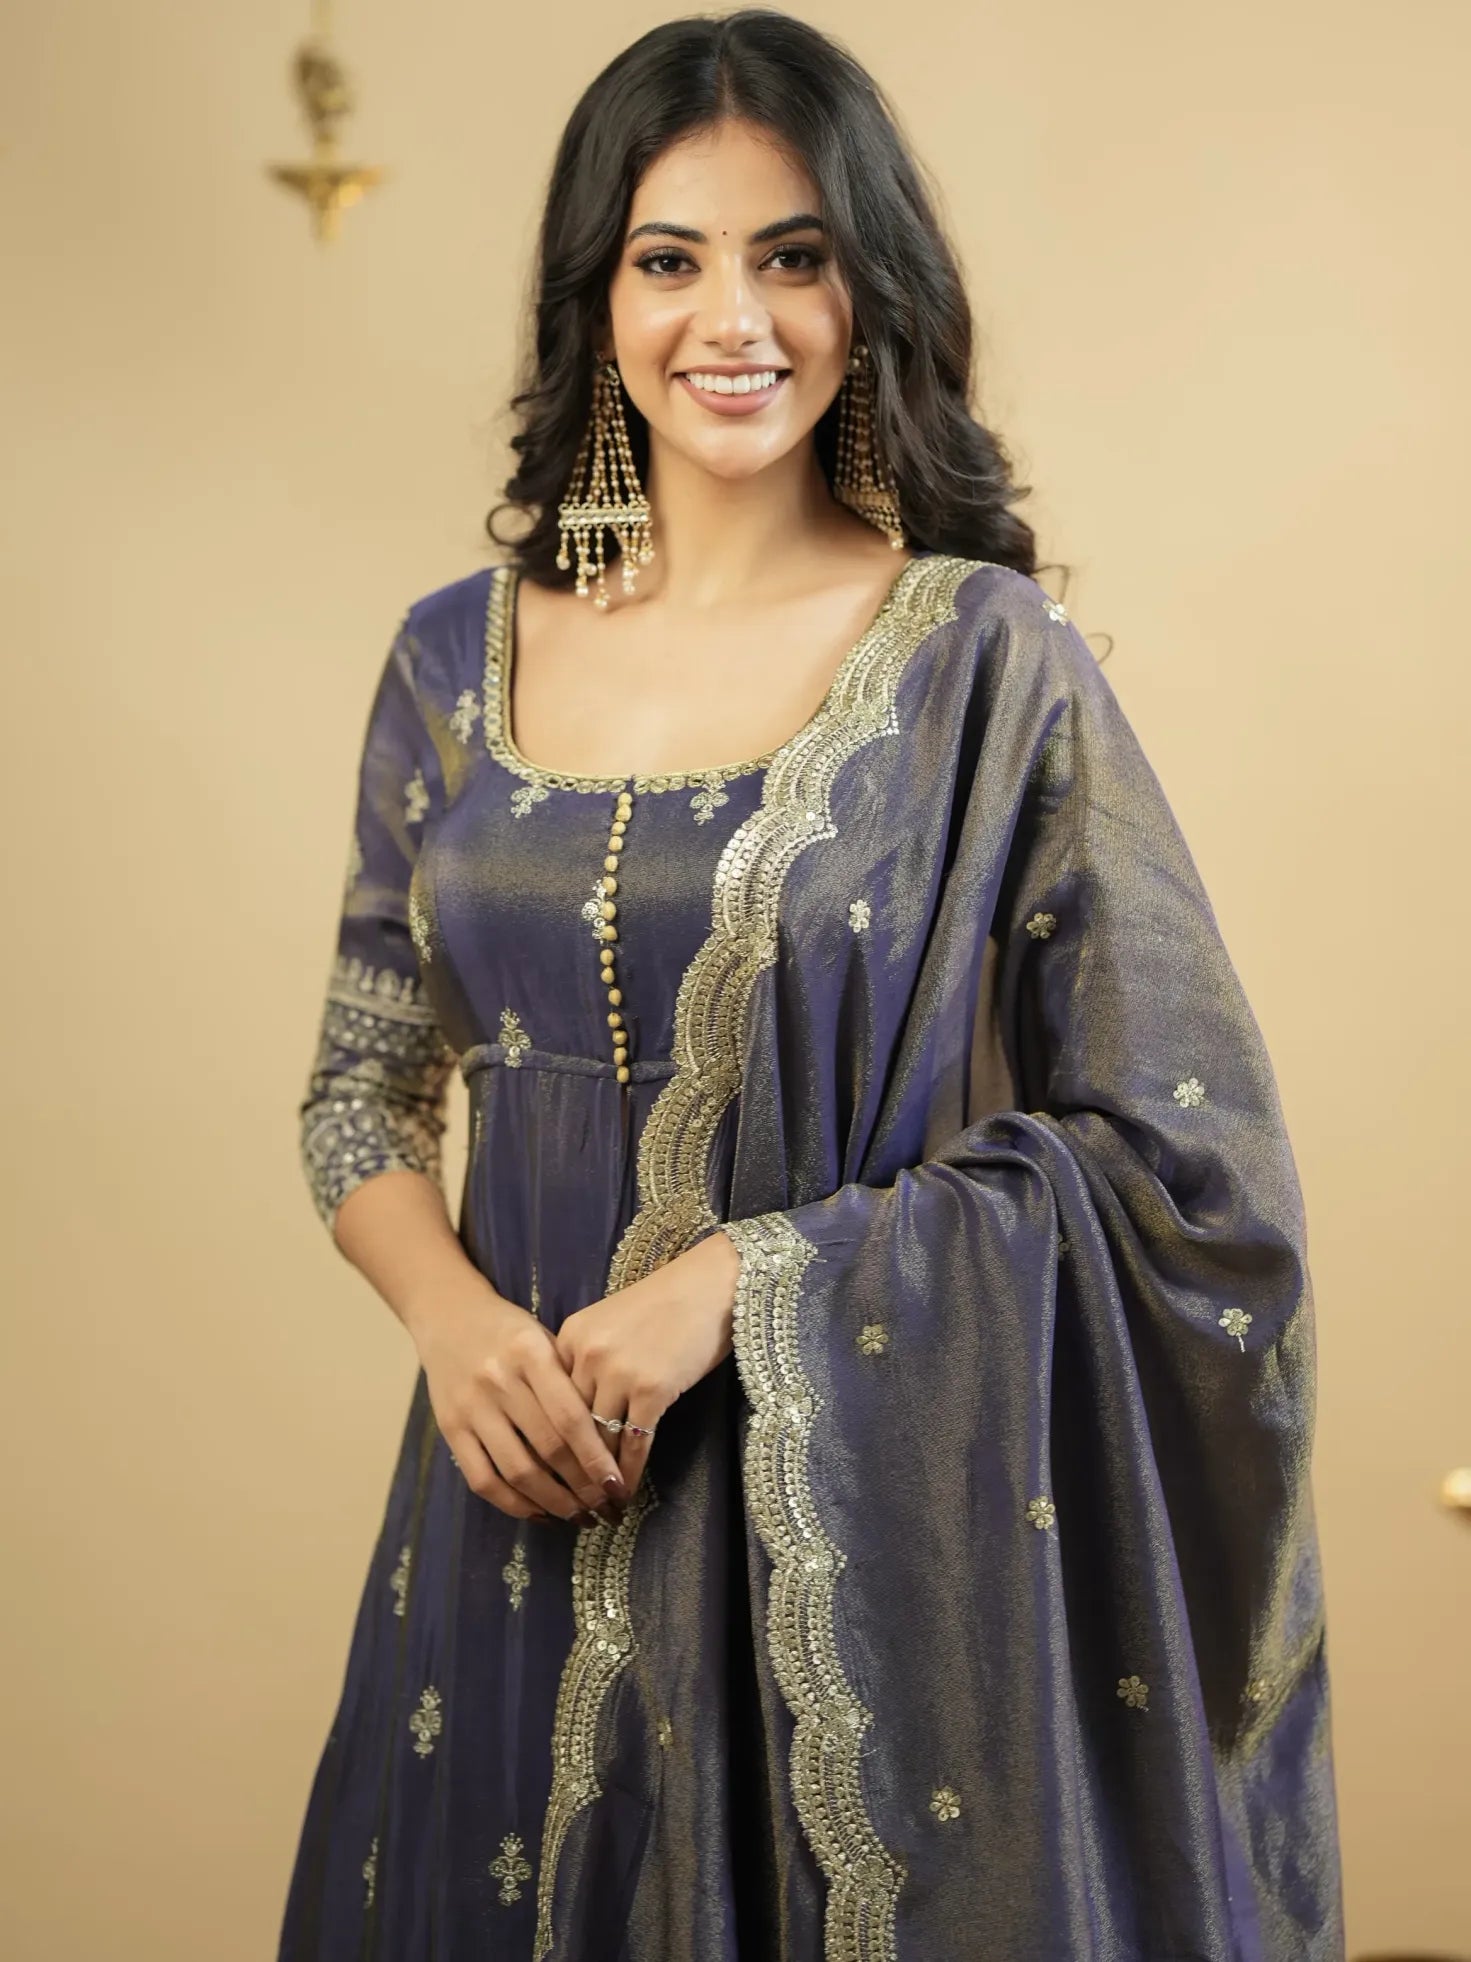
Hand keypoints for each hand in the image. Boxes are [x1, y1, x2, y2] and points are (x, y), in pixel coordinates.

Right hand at [405, 1270, 627, 1525]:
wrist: (448, 1315)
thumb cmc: (511, 1331)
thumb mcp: (545, 1339)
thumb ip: (570, 1383)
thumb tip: (611, 1442)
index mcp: (530, 1353)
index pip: (570, 1417)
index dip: (596, 1458)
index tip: (617, 1486)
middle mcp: (498, 1380)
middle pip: (548, 1448)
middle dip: (582, 1486)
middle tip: (606, 1508)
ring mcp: (471, 1407)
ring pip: (517, 1470)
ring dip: (553, 1502)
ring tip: (579, 1517)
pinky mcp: (449, 1428)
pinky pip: (482, 1479)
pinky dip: (513, 1504)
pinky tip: (540, 1513)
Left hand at [553, 1228, 740, 1496]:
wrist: (710, 1285)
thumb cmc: (663, 1306)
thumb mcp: (609, 1327)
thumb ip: (585, 1364)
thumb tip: (576, 1419)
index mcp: (568, 1338)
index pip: (548, 1404)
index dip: (549, 1444)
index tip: (548, 1475)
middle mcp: (586, 1355)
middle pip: (568, 1428)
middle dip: (570, 1471)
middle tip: (572, 1505)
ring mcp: (619, 1372)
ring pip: (599, 1440)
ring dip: (599, 1480)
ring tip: (599, 1507)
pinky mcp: (653, 1388)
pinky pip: (634, 1442)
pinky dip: (630, 1472)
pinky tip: (628, 1492)